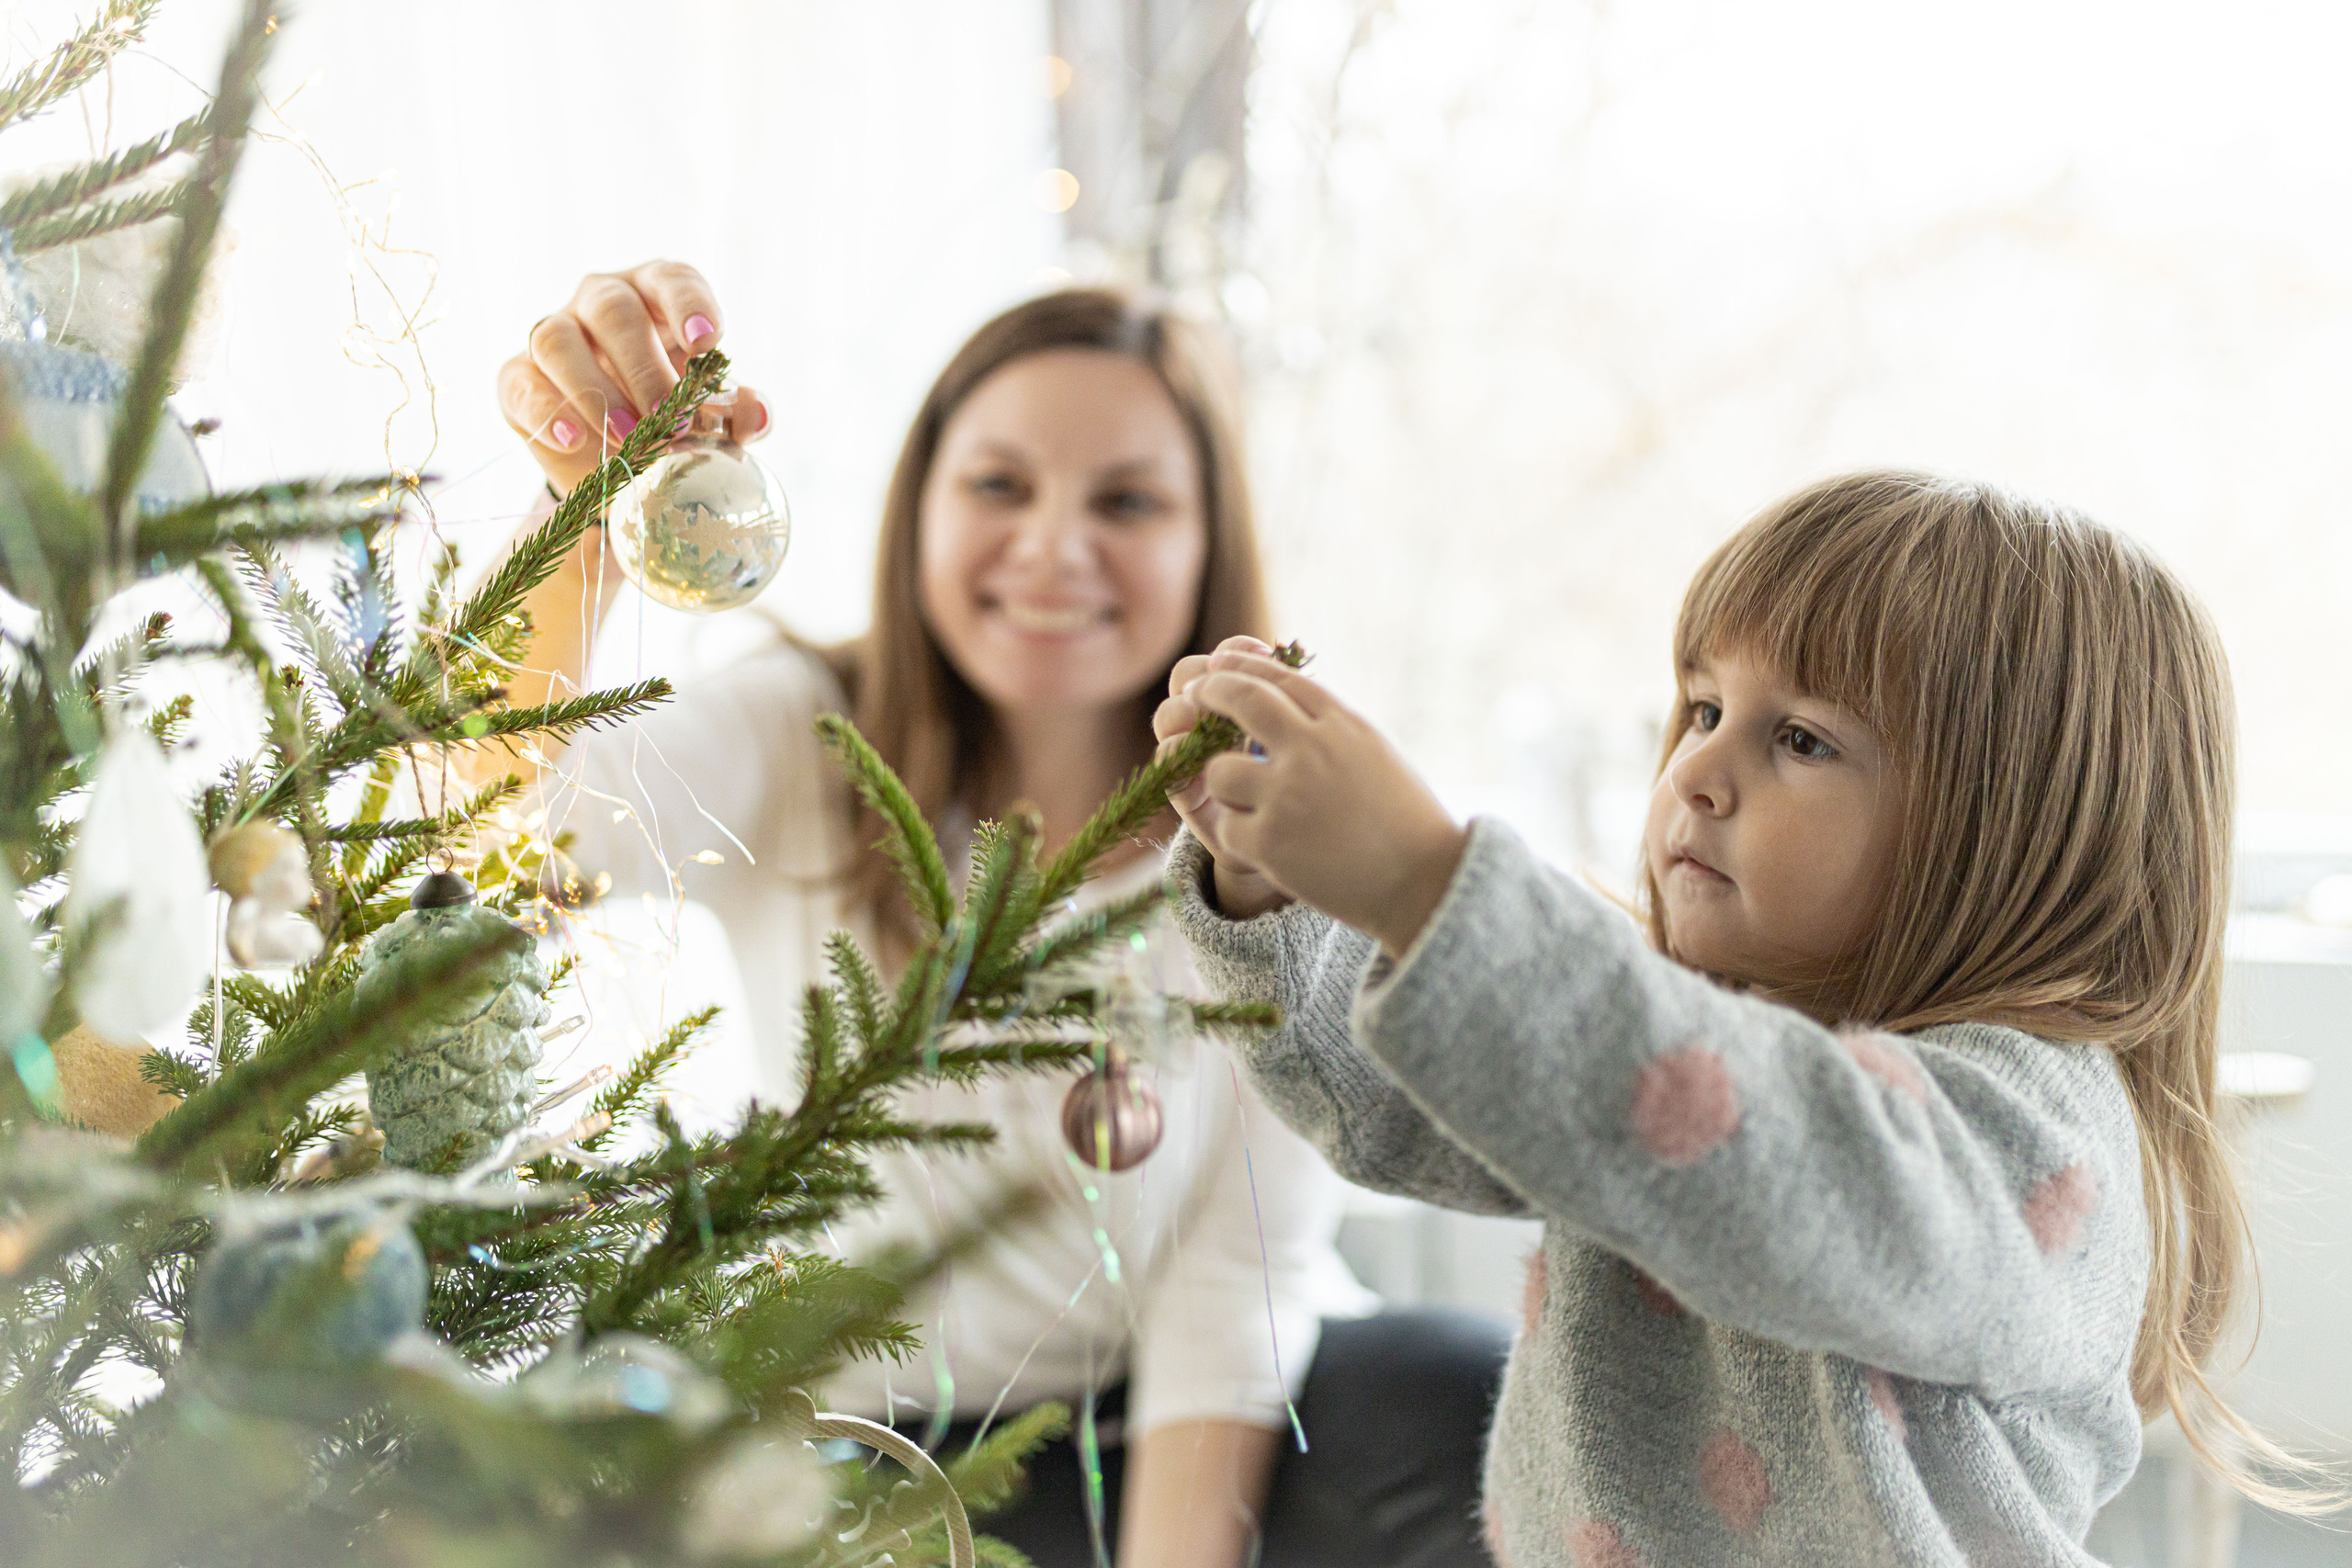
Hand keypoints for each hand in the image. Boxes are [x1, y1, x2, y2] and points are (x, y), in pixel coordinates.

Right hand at [494, 260, 768, 502]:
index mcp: (656, 296)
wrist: (616, 462)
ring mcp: (555, 334)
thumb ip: (740, 411)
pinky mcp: (517, 377)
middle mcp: (600, 302)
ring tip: (629, 435)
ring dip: (595, 389)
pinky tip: (575, 438)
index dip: (689, 304)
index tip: (709, 342)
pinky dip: (547, 411)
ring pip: (556, 339)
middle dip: (644, 364)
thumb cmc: (672, 415)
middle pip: (613, 309)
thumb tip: (757, 414)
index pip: (672, 280)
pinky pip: (522, 383)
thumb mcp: (713, 415)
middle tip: (671, 417)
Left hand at [1163, 648, 1469, 955]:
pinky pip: (1226, 828)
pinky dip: (1238, 838)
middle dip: (1210, 691)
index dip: (1244, 666)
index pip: (1281, 678)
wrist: (1423, 882)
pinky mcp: (1269, 842)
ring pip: (1220, 772)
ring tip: (1246, 806)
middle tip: (1192, 694)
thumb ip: (1332, 728)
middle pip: (1243, 700)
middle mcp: (1312, 750)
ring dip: (1225, 786)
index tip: (1220, 661)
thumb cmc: (1406, 821)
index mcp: (1343, 725)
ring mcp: (1287, 795)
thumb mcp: (1375, 754)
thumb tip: (1283, 700)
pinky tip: (1264, 849)